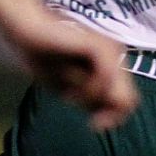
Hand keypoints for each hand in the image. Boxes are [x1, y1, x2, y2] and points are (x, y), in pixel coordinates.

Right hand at [0, 13, 139, 131]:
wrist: (26, 31)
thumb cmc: (43, 57)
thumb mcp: (70, 89)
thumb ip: (91, 101)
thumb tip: (106, 121)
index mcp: (112, 66)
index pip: (128, 101)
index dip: (115, 118)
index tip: (93, 124)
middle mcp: (116, 58)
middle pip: (128, 100)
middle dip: (101, 107)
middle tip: (72, 98)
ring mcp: (111, 51)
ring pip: (117, 94)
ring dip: (90, 96)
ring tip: (66, 81)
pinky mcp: (100, 47)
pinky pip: (105, 81)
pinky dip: (88, 88)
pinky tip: (69, 78)